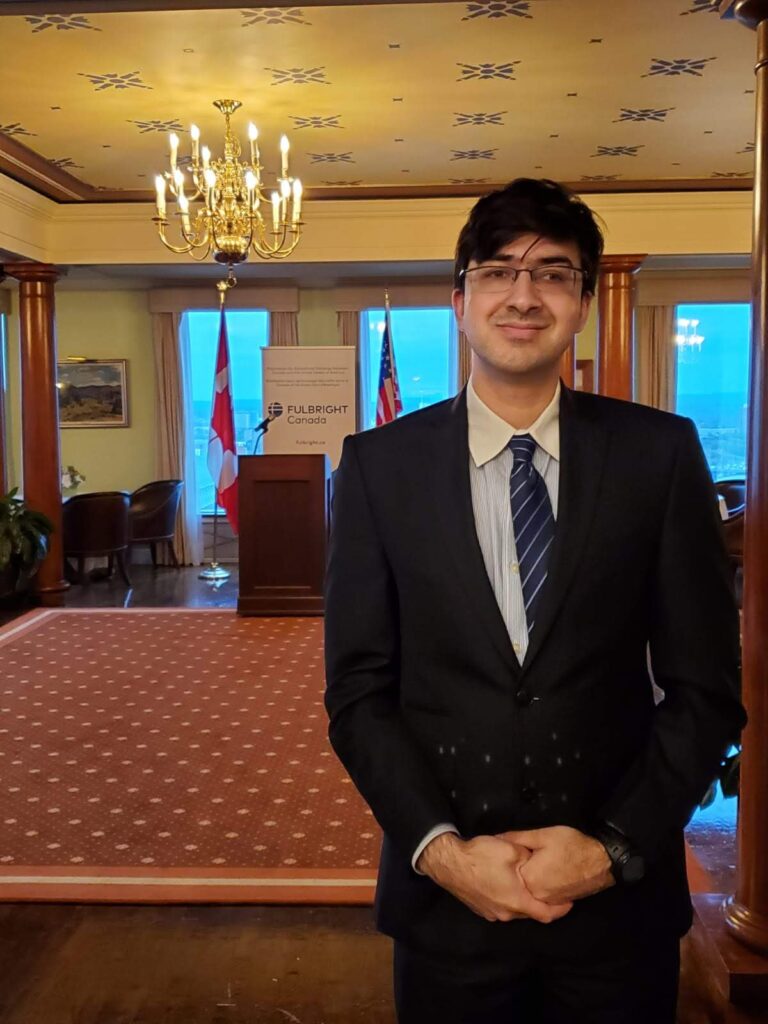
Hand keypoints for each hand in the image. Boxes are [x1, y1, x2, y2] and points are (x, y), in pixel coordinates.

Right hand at [417, 832, 572, 923]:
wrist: (448, 863)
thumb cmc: (480, 856)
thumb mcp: (511, 850)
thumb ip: (530, 858)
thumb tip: (538, 862)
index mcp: (516, 901)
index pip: (547, 914)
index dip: (561, 909)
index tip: (570, 900)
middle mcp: (505, 914)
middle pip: (531, 913)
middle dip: (543, 902)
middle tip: (551, 888)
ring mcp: (492, 914)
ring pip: (516, 910)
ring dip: (525, 900)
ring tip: (530, 884)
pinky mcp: (482, 909)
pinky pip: (503, 907)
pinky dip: (511, 899)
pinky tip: (509, 884)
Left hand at [497, 826, 613, 903]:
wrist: (602, 861)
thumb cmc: (572, 845)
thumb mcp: (543, 835)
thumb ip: (518, 838)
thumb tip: (497, 838)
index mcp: (530, 879)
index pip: (508, 871)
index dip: (509, 859)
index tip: (511, 851)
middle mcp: (537, 896)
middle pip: (518, 883)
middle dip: (517, 871)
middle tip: (525, 857)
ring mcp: (549, 902)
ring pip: (529, 892)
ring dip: (527, 880)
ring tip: (535, 864)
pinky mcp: (559, 903)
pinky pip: (542, 897)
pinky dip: (539, 887)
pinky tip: (543, 874)